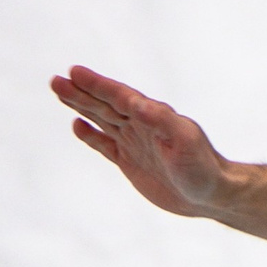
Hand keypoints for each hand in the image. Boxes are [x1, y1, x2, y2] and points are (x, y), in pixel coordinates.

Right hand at [51, 64, 231, 216]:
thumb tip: (136, 104)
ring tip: (60, 91)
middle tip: (56, 80)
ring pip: (102, 119)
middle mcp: (141, 125)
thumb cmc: (203, 167)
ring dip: (81, 106)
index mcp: (153, 116)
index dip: (97, 84)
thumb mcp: (185, 141)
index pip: (119, 96)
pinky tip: (77, 125)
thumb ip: (161, 121)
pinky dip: (90, 135)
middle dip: (81, 92)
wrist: (211, 195)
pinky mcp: (130, 162)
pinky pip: (105, 145)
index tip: (74, 72)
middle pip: (105, 104)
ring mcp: (134, 142)